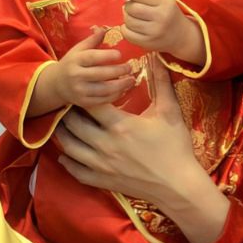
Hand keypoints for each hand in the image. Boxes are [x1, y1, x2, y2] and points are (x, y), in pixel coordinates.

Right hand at [43, 26, 135, 109]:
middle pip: (100, 74)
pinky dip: (115, 96)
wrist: (56, 84)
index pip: (92, 57)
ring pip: (104, 89)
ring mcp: (80, 90)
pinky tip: (123, 90)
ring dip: (121, 85)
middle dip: (118, 71)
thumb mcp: (78, 50)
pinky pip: (102, 100)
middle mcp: (76, 76)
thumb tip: (104, 29)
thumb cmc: (71, 64)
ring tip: (131, 80)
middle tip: (129, 67)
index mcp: (75, 60)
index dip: (107, 56)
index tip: (120, 54)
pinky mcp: (84, 102)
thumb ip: (92, 41)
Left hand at [58, 54, 224, 242]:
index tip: (82, 87)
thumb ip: (161, 83)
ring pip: (69, 147)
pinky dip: (67, 162)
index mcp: (120, 125)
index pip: (90, 103)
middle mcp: (105, 145)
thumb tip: (157, 56)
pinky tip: (66, 154)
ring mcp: (101, 165)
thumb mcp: (170, 112)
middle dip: (68, 112)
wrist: (179, 186)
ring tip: (64, 124)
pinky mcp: (102, 180)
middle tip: (68, 103)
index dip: (83, 93)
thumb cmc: (176, 148)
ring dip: (64, 134)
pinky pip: (76, 171)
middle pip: (74, 124)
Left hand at [120, 0, 202, 64]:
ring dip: (126, 16)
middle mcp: (161, 17)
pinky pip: (127, 34)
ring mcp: (154, 32)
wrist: (181, 36)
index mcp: (166, 3)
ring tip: (132, 15)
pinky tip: (131, 26)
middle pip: (133, 8)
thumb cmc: (169, 13)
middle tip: (131, 6)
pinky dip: (125, 28)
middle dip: (128, 5)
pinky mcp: (148, 43)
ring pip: (129, 21)